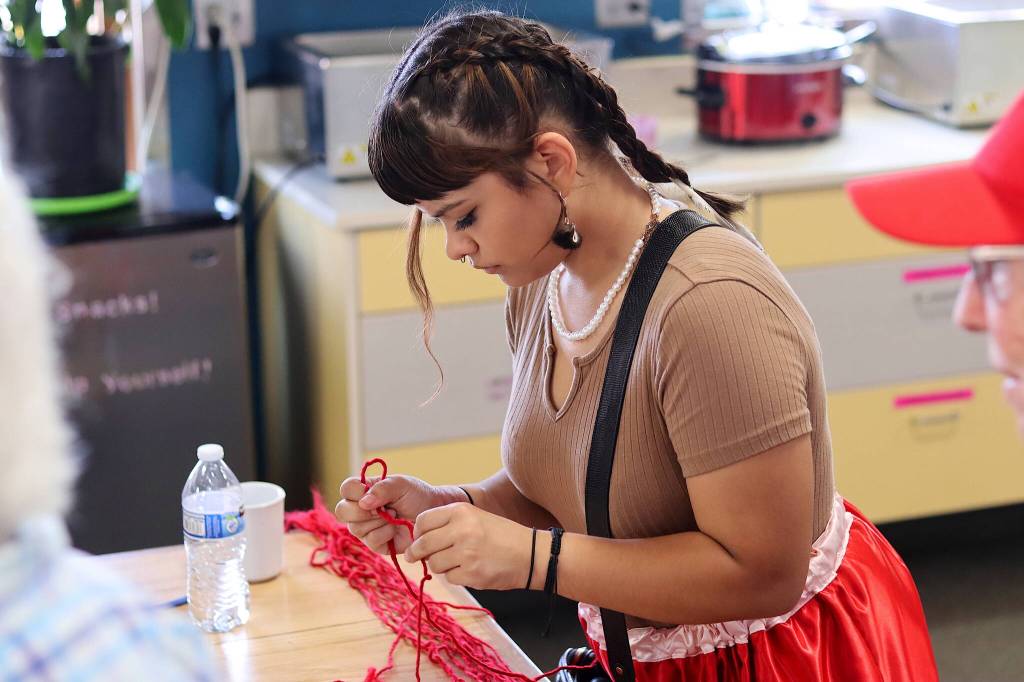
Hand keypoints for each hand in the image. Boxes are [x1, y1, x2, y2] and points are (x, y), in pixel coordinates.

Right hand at [335, 474, 449, 554]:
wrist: (432, 513)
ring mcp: (365, 528)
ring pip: (356, 528)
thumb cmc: (416, 495)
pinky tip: (396, 527)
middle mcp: (359, 509)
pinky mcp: (375, 544)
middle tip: (383, 508)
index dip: (356, 491)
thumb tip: (363, 502)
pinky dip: (386, 533)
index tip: (373, 493)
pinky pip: (371, 540)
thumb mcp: (401, 484)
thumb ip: (382, 488)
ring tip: (394, 515)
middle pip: (342, 511)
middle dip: (364, 510)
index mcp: (363, 490)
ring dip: (379, 521)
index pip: (346, 489)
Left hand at [404, 502, 533, 590]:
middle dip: (416, 552)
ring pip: (434, 564)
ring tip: (456, 561)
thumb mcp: (475, 517)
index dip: (417, 532)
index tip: (418, 538)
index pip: (423, 521)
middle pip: (423, 544)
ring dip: (440, 565)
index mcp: (461, 511)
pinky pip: (449, 578)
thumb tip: (417, 539)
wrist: (530, 553)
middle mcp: (461, 530)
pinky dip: (455, 576)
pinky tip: (469, 569)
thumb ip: (448, 524)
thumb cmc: (501, 535)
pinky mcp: (471, 574)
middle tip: (414, 556)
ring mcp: (465, 553)